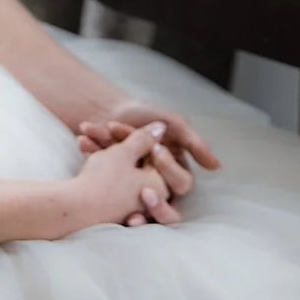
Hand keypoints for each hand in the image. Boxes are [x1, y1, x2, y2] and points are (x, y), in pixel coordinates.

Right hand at [66, 125, 179, 230]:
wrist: (75, 209)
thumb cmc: (104, 180)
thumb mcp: (124, 152)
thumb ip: (144, 138)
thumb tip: (162, 127)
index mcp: (161, 186)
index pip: (152, 152)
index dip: (132, 136)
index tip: (113, 128)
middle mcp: (149, 199)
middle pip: (134, 160)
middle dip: (112, 142)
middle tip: (95, 130)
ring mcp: (129, 205)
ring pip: (118, 168)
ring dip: (101, 150)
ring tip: (81, 139)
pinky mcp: (112, 209)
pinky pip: (109, 180)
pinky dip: (98, 166)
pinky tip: (82, 151)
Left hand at [77, 103, 220, 223]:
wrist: (112, 109)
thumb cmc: (147, 115)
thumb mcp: (174, 124)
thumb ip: (194, 142)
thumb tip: (217, 166)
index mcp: (172, 173)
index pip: (179, 183)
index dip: (168, 169)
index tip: (155, 149)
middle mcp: (151, 183)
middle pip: (151, 190)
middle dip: (135, 182)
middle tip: (124, 176)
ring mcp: (126, 184)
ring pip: (123, 185)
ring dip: (109, 157)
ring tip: (93, 142)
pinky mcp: (104, 181)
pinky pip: (99, 175)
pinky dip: (91, 153)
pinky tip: (82, 139)